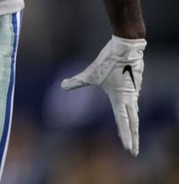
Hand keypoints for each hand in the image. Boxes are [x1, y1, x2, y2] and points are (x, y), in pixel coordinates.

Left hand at [61, 35, 145, 155]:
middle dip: (133, 138)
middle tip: (133, 152)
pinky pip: (135, 102)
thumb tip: (62, 86)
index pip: (123, 122)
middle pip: (133, 123)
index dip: (125, 136)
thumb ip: (77, 82)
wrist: (127, 47)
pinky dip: (134, 111)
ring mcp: (135, 91)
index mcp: (120, 99)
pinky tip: (132, 113)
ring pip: (135, 113)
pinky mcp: (136, 85)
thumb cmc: (109, 61)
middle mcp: (130, 98)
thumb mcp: (90, 73)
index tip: (128, 149)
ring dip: (134, 126)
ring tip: (132, 136)